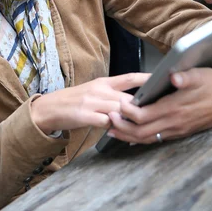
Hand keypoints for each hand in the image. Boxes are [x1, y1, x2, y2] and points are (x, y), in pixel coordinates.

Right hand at [30, 73, 149, 134]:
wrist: (50, 108)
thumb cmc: (75, 101)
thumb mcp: (94, 92)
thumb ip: (113, 96)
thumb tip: (133, 103)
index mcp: (103, 82)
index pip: (129, 78)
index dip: (145, 79)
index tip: (161, 79)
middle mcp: (99, 90)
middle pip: (127, 98)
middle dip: (140, 108)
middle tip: (154, 114)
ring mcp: (91, 102)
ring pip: (118, 110)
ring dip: (128, 120)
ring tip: (138, 127)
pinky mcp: (84, 115)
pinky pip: (105, 122)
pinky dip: (113, 128)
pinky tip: (116, 132)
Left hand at [107, 68, 211, 143]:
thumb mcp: (200, 75)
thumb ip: (184, 78)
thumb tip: (173, 77)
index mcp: (174, 108)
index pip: (143, 116)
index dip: (127, 113)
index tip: (116, 104)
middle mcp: (174, 123)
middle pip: (141, 132)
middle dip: (122, 127)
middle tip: (107, 120)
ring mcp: (177, 129)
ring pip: (148, 139)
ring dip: (129, 136)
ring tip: (112, 131)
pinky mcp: (180, 131)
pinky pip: (157, 138)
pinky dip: (141, 138)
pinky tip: (132, 136)